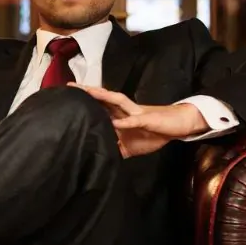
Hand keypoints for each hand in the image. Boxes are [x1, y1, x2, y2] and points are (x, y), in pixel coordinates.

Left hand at [70, 85, 208, 157]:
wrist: (178, 126)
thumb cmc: (153, 133)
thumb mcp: (130, 146)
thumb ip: (115, 148)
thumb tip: (99, 158)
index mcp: (120, 115)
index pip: (100, 105)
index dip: (85, 101)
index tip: (67, 96)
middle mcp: (125, 110)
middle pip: (104, 98)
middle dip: (88, 92)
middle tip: (70, 86)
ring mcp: (136, 113)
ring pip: (117, 101)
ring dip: (103, 96)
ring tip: (89, 92)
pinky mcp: (148, 120)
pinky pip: (135, 121)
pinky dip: (125, 122)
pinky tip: (115, 123)